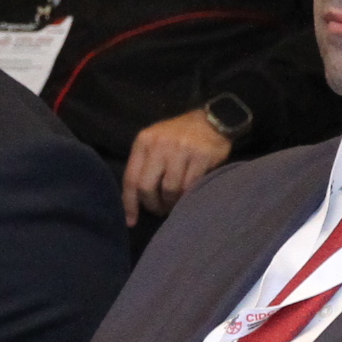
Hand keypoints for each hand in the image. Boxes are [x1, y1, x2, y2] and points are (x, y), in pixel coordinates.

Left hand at [121, 109, 233, 223]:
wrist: (212, 120)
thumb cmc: (180, 136)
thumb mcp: (156, 141)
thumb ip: (145, 164)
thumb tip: (136, 198)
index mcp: (144, 141)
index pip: (130, 178)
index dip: (129, 204)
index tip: (131, 221)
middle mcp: (159, 145)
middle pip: (147, 187)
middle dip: (152, 205)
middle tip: (160, 211)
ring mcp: (181, 150)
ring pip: (169, 189)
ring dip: (171, 203)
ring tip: (175, 204)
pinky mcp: (201, 157)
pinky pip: (190, 186)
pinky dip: (188, 196)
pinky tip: (188, 196)